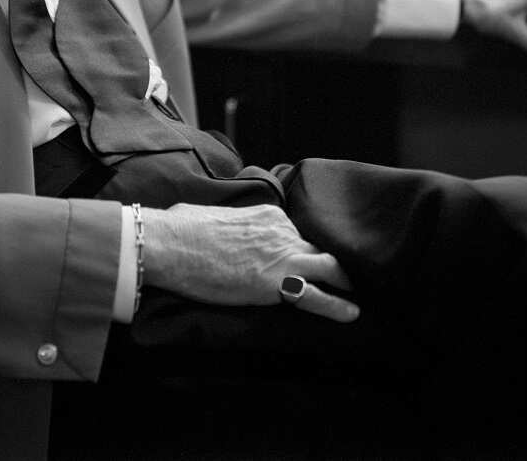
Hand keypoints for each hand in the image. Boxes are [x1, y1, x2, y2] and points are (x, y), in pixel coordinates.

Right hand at [139, 203, 358, 322]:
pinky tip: (351, 313)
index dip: (302, 247)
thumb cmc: (182, 226)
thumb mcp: (214, 213)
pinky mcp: (278, 283)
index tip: (304, 257)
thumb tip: (214, 224)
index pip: (295, 232)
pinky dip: (337, 306)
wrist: (172, 244)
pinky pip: (317, 296)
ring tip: (354, 293)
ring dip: (343, 280)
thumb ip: (229, 220)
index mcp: (268, 215)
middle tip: (341, 276)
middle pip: (317, 246)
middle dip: (332, 261)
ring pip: (328, 267)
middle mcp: (282, 231)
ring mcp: (283, 256)